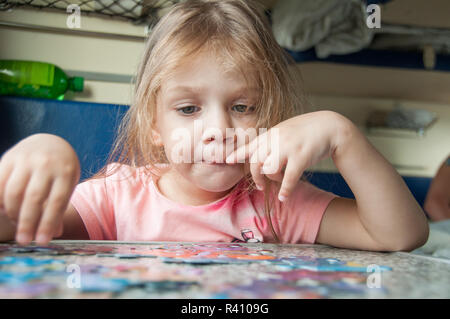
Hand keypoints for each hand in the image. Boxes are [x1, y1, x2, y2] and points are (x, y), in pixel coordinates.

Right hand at [0, 134, 79, 244]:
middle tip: (24, 241)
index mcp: (66, 172)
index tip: (42, 241)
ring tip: (17, 224)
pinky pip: (0, 182)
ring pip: (14, 191)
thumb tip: (55, 234)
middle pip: (34, 198)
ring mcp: (27, 159)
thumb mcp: (67, 185)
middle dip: (28, 222)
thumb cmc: (61, 171)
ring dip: (12, 213)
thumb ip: (59, 207)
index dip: (48, 223)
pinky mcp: (9, 157)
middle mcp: (46, 164)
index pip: (57, 202)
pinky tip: (3, 210)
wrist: (50, 142)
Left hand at [226, 111, 353, 200]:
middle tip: (260, 186)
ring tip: (277, 185)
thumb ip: (272, 140)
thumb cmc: (307, 131)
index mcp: (272, 133)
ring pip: (269, 169)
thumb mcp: (285, 131)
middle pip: (255, 162)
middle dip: (255, 177)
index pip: (250, 145)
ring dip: (272, 181)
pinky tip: (284, 197)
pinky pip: (288, 178)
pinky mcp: (301, 157)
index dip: (237, 154)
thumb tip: (260, 154)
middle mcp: (276, 139)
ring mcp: (288, 147)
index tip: (226, 160)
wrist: (330, 126)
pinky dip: (285, 190)